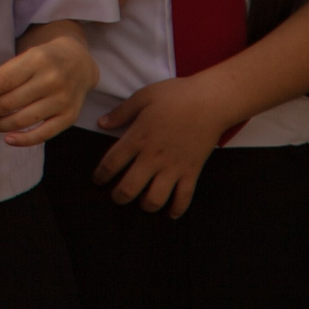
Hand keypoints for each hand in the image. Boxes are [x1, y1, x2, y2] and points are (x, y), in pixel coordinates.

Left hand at [0, 33, 94, 145]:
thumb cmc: (45, 59)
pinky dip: (23, 140)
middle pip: (10, 102)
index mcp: (37, 60)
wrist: (79, 62)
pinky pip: (43, 134)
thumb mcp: (26, 56)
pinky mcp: (70, 117)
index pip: (4, 81)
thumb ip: (4, 73)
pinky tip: (7, 139)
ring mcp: (62, 100)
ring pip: (22, 120)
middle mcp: (51, 80)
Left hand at [91, 76, 233, 215]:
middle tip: (116, 196)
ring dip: (145, 205)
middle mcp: (153, 157)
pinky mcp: (192, 171)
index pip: (111, 163)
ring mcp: (173, 167)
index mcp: (138, 138)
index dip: (101, 175)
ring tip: (142, 202)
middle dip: (118, 197)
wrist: (211, 102)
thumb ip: (121, 112)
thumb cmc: (176, 95)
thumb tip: (101, 123)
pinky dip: (176, 209)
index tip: (98, 180)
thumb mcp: (143, 96)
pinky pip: (184, 198)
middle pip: (129, 188)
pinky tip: (170, 213)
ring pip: (155, 199)